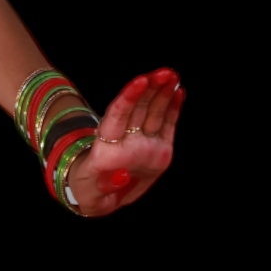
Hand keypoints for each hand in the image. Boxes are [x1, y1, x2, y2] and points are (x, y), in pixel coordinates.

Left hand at [67, 68, 183, 216]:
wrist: (101, 196)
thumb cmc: (92, 194)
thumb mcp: (92, 198)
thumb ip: (105, 186)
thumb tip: (122, 175)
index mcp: (107, 149)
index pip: (116, 117)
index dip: (127, 98)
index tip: (140, 81)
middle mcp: (126, 141)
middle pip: (137, 109)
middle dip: (150, 88)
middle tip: (164, 72)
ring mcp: (143, 143)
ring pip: (152, 112)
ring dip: (162, 92)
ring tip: (172, 75)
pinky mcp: (158, 149)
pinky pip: (166, 124)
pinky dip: (172, 108)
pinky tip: (178, 91)